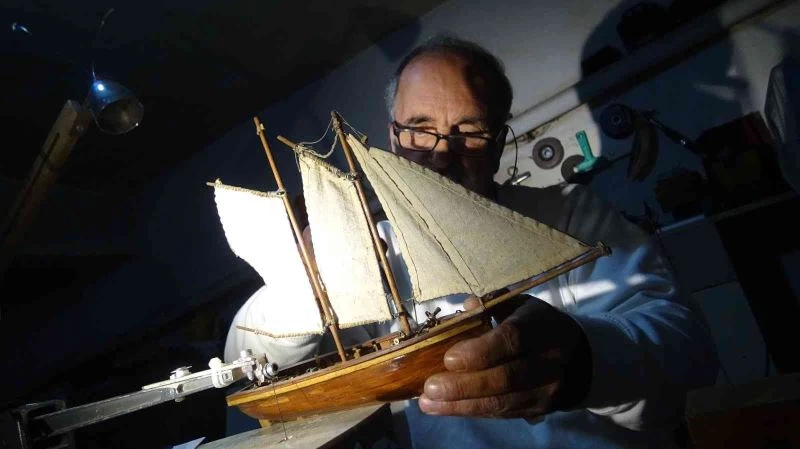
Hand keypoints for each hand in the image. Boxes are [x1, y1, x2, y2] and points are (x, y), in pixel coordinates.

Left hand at [418, 296, 591, 418]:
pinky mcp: (538, 409)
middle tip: (430, 387)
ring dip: (461, 405)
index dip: (480, 352)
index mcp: (541, 327)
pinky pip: (502, 413)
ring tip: (428, 403)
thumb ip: (491, 304)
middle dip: (464, 385)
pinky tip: (445, 408)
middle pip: (506, 377)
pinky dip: (471, 411)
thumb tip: (466, 307)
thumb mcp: (520, 304)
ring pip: (502, 402)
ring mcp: (546, 390)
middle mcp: (548, 361)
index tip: (448, 359)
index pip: (513, 340)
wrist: (578, 357)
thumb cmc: (537, 325)